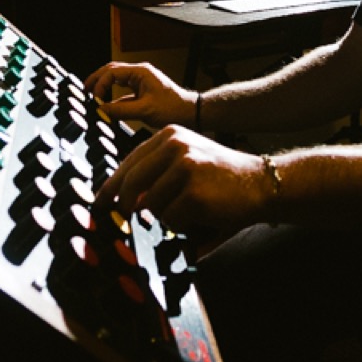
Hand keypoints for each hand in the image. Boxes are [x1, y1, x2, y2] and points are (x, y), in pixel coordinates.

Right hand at [85, 61, 193, 128]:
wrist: (189, 113)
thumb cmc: (173, 108)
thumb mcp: (144, 110)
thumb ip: (120, 110)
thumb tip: (101, 110)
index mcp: (140, 72)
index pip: (112, 72)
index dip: (100, 84)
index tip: (95, 98)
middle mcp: (139, 74)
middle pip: (111, 71)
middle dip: (97, 80)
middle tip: (85, 90)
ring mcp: (140, 82)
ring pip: (115, 80)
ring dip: (103, 87)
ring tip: (92, 96)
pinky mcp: (141, 91)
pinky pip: (122, 91)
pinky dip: (112, 97)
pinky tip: (106, 106)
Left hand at [94, 125, 271, 248]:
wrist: (261, 182)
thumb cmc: (220, 176)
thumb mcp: (186, 159)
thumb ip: (154, 171)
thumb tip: (118, 198)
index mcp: (168, 135)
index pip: (127, 163)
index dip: (110, 187)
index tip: (100, 203)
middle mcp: (175, 146)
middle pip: (130, 185)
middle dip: (126, 208)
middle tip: (128, 221)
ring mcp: (185, 167)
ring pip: (150, 206)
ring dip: (162, 217)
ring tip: (185, 210)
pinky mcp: (194, 192)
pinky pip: (170, 220)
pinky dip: (180, 225)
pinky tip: (198, 215)